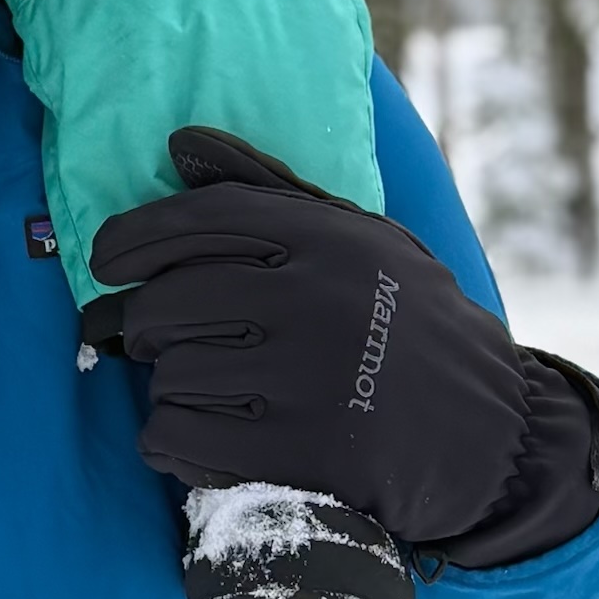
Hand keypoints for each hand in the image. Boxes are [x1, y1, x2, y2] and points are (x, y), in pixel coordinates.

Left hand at [84, 128, 531, 549]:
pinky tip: (192, 436)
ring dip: (168, 387)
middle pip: (168, 305)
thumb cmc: (407, 323)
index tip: (102, 260)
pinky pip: (181, 439)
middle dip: (144, 325)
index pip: (201, 220)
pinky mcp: (304, 455)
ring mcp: (310, 380)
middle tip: (153, 338)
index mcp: (327, 239)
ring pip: (170, 376)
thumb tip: (178, 143)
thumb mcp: (358, 239)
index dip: (134, 237)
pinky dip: (168, 441)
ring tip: (203, 389)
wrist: (496, 433)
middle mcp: (315, 300)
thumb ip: (266, 191)